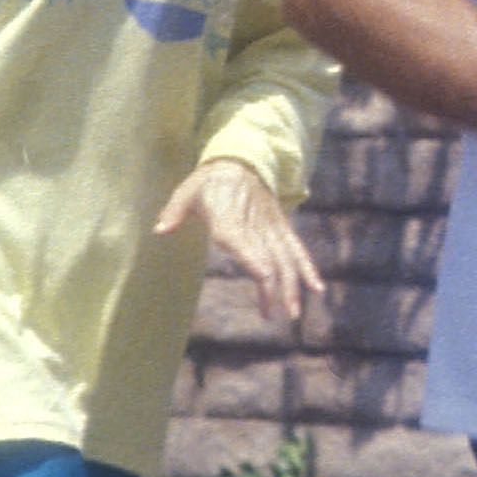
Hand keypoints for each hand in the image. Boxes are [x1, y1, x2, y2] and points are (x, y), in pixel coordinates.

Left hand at [155, 158, 326, 326]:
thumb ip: (174, 212)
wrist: (241, 160)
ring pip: (287, 258)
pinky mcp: (281, 228)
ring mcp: (271, 228)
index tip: (264, 280)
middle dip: (275, 288)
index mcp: (229, 219)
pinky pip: (297, 249)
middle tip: (274, 316)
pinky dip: (308, 268)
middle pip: (269, 258)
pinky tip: (317, 289)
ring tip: (293, 313)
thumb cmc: (209, 181)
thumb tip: (159, 230)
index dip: (255, 260)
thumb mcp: (188, 192)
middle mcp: (255, 226)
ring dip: (292, 286)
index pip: (243, 242)